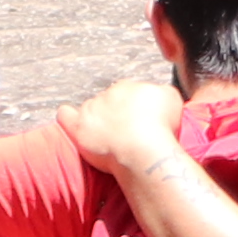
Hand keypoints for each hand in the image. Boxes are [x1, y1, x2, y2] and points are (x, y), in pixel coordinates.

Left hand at [64, 76, 184, 174]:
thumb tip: (155, 94)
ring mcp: (91, 110)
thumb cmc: (161, 127)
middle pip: (109, 101)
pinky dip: (67, 116)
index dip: (134, 108)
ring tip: (108, 137)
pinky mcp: (79, 128)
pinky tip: (69, 117)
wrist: (144, 150)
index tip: (140, 121)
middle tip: (128, 133)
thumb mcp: (171, 98)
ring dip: (97, 119)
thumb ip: (160, 91)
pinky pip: (65, 115)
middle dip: (116, 114)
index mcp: (129, 87)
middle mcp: (108, 94)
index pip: (128, 93)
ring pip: (90, 109)